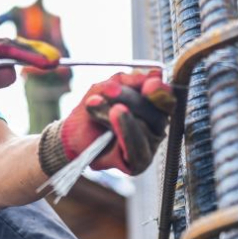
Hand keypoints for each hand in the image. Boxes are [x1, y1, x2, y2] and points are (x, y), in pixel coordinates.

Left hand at [38, 70, 174, 175]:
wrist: (71, 135)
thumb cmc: (92, 110)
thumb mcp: (104, 88)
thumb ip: (127, 81)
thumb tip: (153, 74)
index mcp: (152, 108)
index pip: (166, 100)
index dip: (160, 92)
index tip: (149, 85)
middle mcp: (156, 128)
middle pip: (156, 114)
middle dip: (130, 99)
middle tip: (108, 90)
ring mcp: (149, 147)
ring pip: (144, 129)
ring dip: (118, 116)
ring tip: (95, 105)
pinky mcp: (138, 164)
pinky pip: (136, 149)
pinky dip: (124, 132)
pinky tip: (114, 118)